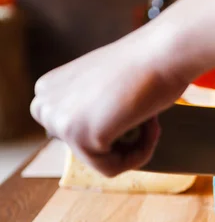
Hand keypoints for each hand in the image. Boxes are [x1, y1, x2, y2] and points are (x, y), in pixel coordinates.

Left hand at [30, 29, 189, 176]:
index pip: (76, 134)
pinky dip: (139, 156)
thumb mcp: (104, 87)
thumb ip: (92, 108)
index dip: (112, 128)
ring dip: (133, 149)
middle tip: (146, 118)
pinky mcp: (81, 136)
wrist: (162, 53)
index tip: (134, 109)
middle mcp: (46, 105)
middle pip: (86, 150)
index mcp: (47, 89)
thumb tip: (101, 133)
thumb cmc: (145, 65)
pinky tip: (151, 128)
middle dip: (120, 141)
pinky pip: (113, 168)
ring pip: (100, 162)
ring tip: (151, 123)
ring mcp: (61, 122)